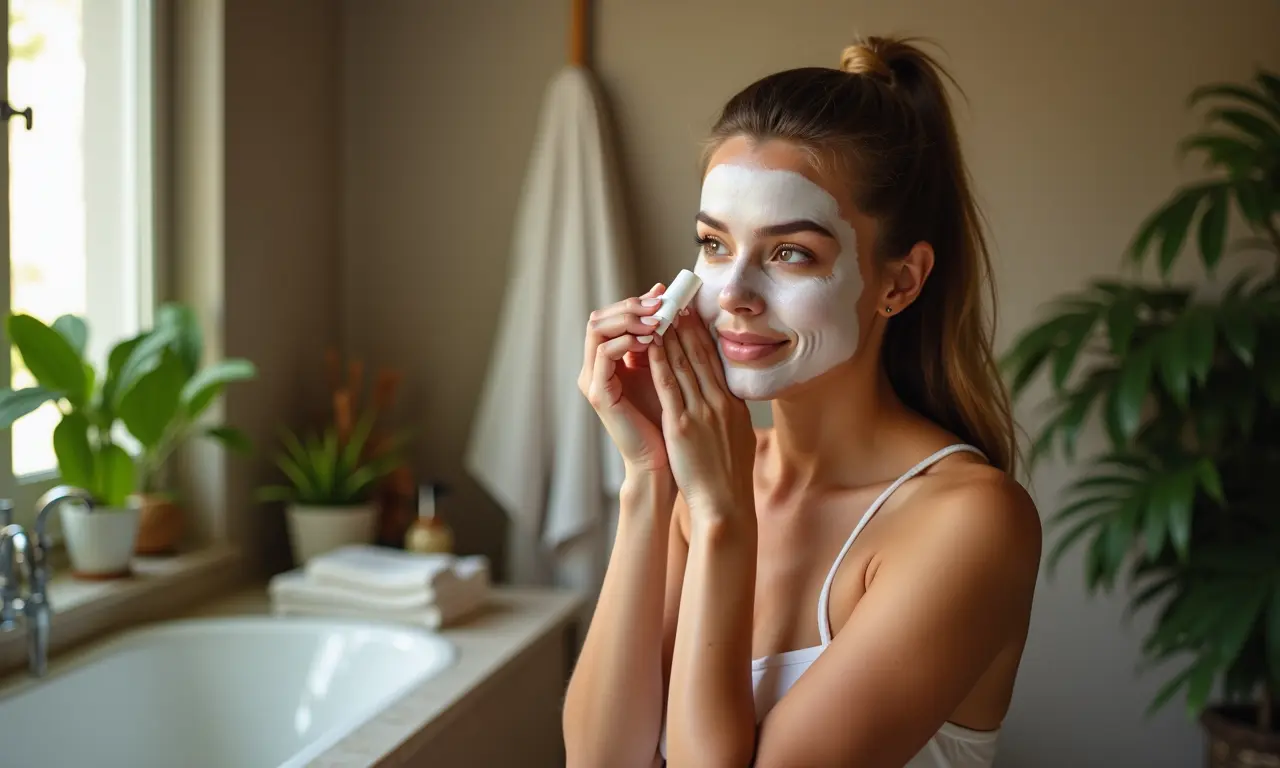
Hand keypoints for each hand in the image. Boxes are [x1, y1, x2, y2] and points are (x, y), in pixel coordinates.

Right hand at [579, 283, 670, 473]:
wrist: (663, 459)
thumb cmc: (667, 416)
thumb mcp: (664, 369)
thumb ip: (662, 339)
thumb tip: (673, 301)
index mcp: (609, 359)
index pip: (613, 316)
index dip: (636, 301)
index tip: (663, 293)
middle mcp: (595, 367)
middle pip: (600, 317)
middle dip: (631, 305)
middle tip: (660, 301)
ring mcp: (592, 379)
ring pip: (597, 329)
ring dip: (628, 318)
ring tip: (657, 318)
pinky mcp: (598, 394)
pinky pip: (604, 354)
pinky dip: (626, 341)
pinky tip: (650, 339)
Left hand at [649, 311, 756, 518]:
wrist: (725, 502)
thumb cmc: (728, 475)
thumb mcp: (737, 436)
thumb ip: (730, 414)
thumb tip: (727, 397)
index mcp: (732, 404)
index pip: (715, 361)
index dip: (703, 334)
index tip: (692, 314)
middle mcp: (719, 402)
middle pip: (700, 355)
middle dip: (686, 326)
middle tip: (675, 302)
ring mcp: (701, 412)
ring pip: (683, 364)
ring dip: (671, 335)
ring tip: (661, 313)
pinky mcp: (681, 425)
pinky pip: (668, 386)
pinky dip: (660, 361)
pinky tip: (651, 344)